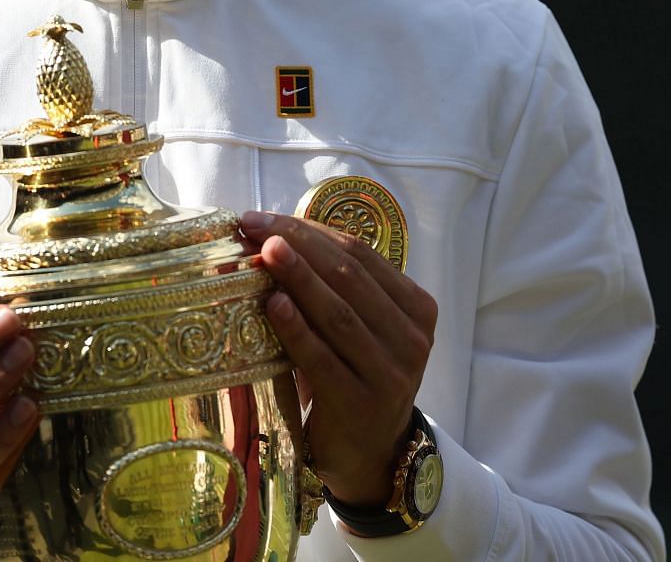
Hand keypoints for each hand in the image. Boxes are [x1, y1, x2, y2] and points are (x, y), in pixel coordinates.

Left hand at [239, 212, 436, 506]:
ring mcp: (392, 373)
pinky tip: (274, 304)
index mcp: (416, 307)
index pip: (360, 254)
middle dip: (298, 245)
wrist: (370, 453)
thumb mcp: (360, 328)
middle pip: (349, 277)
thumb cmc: (356, 375)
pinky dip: (297, 328)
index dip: (309, 230)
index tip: (261, 218)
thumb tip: (272, 236)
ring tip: (267, 252)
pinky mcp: (362, 404)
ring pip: (339, 313)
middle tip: (255, 227)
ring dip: (299, 277)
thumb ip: (334, 287)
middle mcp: (412, 337)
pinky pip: (324, 358)